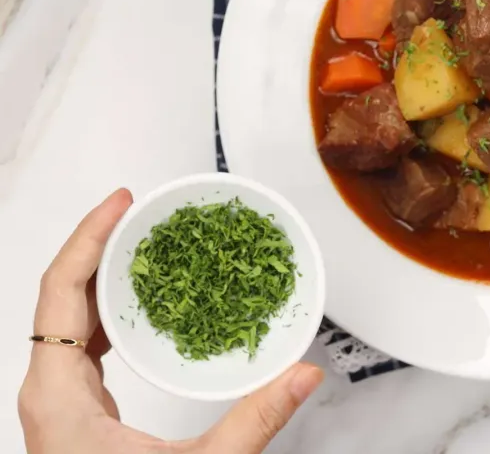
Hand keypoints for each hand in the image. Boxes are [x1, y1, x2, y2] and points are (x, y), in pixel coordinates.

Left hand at [18, 189, 324, 453]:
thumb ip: (253, 421)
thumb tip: (304, 374)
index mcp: (58, 396)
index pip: (60, 291)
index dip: (88, 238)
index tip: (120, 202)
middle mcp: (49, 392)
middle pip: (62, 295)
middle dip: (102, 245)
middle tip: (141, 211)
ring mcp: (59, 403)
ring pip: (71, 318)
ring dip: (107, 276)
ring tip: (149, 245)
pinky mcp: (75, 413)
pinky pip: (85, 343)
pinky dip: (112, 311)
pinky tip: (148, 306)